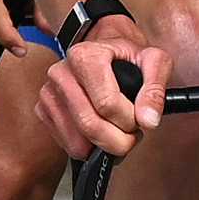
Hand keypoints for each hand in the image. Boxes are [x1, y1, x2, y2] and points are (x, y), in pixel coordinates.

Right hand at [29, 6, 165, 161]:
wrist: (104, 52)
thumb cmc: (127, 57)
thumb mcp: (154, 61)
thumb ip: (155, 90)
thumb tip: (148, 121)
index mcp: (85, 56)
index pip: (107, 105)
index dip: (130, 121)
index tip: (140, 118)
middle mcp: (61, 73)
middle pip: (90, 126)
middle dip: (119, 140)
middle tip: (131, 133)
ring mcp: (49, 92)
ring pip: (78, 142)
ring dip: (104, 146)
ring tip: (117, 130)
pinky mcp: (44, 110)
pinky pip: (67, 145)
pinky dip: (88, 147)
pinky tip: (100, 131)